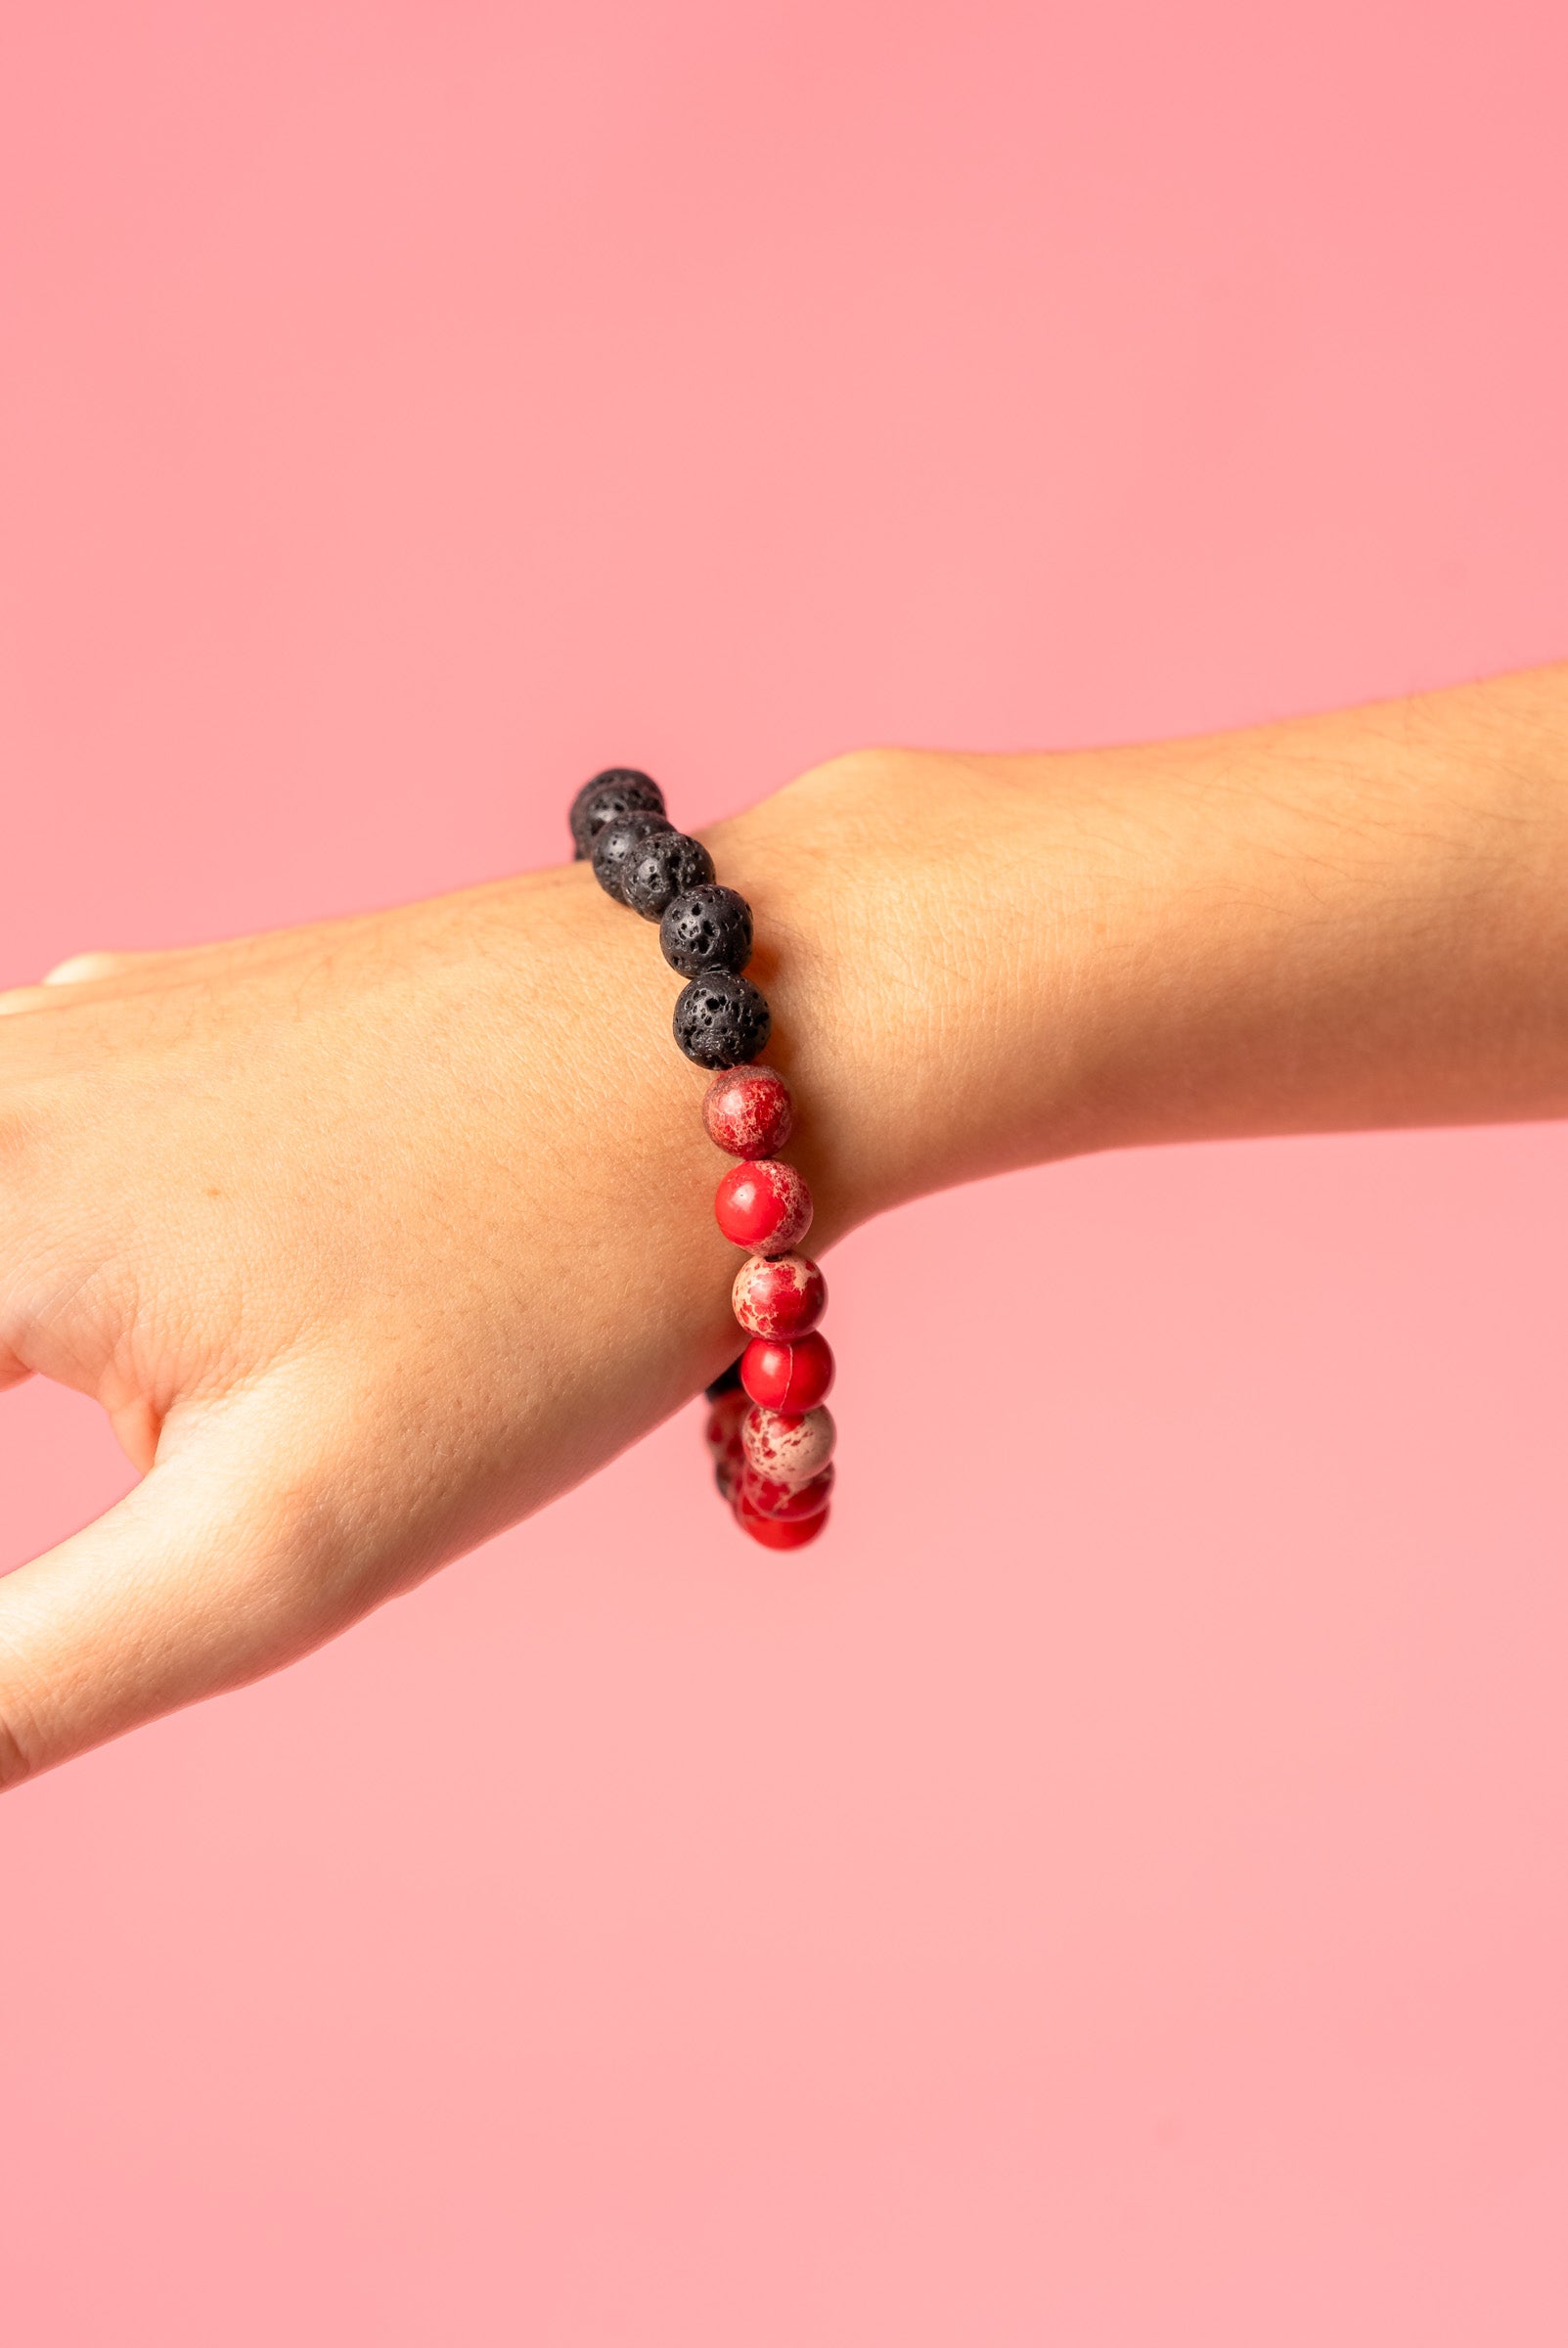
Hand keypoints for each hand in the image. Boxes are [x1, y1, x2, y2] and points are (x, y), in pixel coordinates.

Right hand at [0, 819, 881, 1786]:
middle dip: (12, 1451)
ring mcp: (66, 1027)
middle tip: (164, 1495)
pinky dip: (15, 1247)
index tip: (46, 1633)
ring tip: (184, 1445)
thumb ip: (18, 1677)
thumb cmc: (537, 1288)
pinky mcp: (155, 1017)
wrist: (737, 1036)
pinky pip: (1, 1138)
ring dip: (9, 1325)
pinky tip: (74, 1319)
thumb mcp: (282, 1539)